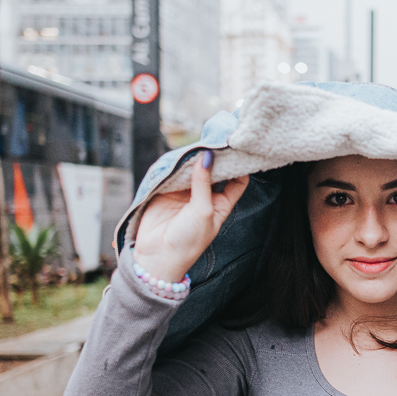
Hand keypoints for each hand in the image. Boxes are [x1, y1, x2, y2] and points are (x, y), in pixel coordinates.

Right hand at [133, 150, 248, 281]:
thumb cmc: (188, 241)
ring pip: (193, 168)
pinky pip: (173, 171)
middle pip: (214, 169)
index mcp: (222, 203)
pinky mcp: (167, 189)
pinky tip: (181, 152)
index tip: (238, 149)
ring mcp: (186, 192)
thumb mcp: (203, 211)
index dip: (239, 165)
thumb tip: (207, 156)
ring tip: (198, 142)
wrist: (157, 256)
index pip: (237, 180)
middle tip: (216, 138)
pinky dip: (176, 162)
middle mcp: (206, 195)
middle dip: (214, 156)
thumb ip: (204, 183)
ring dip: (194, 157)